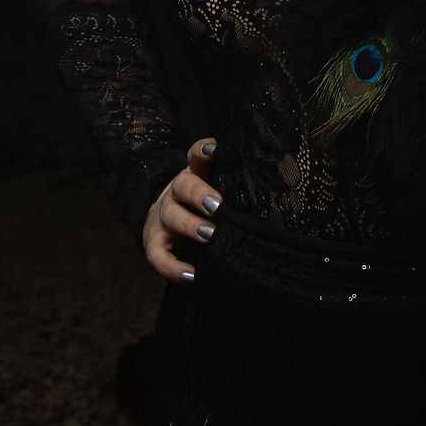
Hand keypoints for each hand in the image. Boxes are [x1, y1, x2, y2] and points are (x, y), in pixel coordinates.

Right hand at [142, 138, 221, 283]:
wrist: (164, 221)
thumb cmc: (201, 204)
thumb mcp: (215, 187)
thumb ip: (233, 184)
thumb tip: (272, 182)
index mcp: (194, 174)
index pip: (196, 156)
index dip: (203, 150)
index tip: (215, 149)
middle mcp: (176, 192)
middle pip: (183, 185)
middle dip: (199, 194)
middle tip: (218, 206)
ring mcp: (163, 217)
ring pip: (171, 217)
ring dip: (190, 226)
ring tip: (211, 235)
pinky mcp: (154, 242)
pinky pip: (157, 256)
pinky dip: (172, 267)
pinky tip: (190, 276)